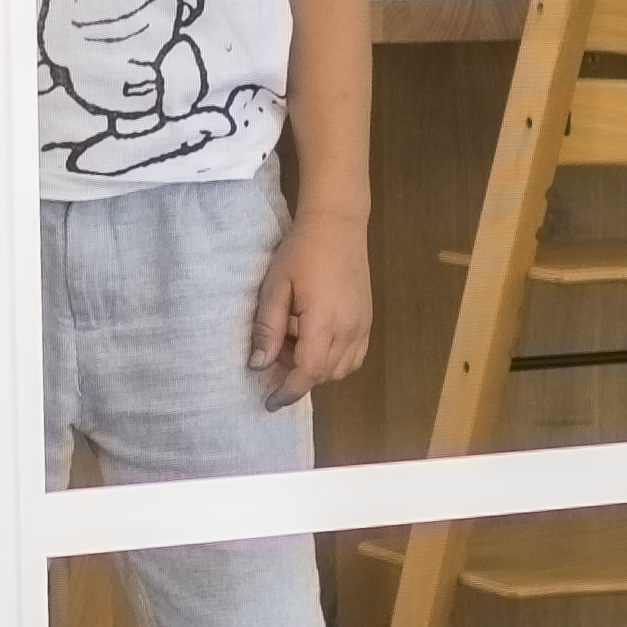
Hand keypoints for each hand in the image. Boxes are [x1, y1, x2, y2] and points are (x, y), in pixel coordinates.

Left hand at [252, 207, 372, 403]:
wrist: (338, 225)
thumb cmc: (301, 251)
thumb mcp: (275, 287)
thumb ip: (268, 328)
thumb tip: (259, 365)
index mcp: (324, 323)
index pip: (308, 373)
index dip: (288, 392)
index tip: (270, 402)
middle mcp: (349, 330)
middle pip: (325, 375)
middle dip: (298, 376)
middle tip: (275, 352)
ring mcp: (363, 326)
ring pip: (341, 369)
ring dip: (316, 368)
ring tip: (294, 342)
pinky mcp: (368, 320)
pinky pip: (354, 356)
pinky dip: (334, 359)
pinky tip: (315, 338)